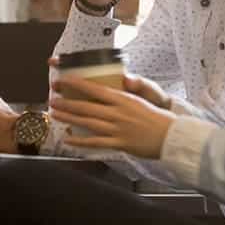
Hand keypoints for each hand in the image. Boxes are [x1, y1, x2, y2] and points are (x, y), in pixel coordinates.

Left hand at [49, 76, 173, 158]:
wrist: (172, 136)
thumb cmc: (157, 117)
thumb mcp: (140, 99)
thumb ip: (126, 92)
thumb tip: (121, 81)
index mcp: (123, 99)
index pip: (95, 89)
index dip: (77, 85)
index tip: (63, 81)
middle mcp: (118, 113)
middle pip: (87, 106)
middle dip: (67, 102)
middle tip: (52, 99)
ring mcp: (117, 129)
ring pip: (87, 122)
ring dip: (69, 118)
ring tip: (55, 114)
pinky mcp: (119, 143)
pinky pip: (95, 142)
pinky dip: (80, 140)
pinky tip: (68, 138)